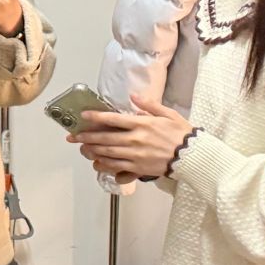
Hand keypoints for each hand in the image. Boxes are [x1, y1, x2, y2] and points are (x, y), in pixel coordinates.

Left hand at [69, 96, 192, 181]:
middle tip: (73, 136)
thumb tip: (134, 96)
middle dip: (86, 136)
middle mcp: (135, 139)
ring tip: (82, 148)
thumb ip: (149, 105)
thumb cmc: (181, 134)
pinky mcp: (138, 168)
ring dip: (92, 150)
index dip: (96, 117)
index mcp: (142, 124)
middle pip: (105, 138)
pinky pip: (116, 167)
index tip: (83, 115)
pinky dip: (104, 164)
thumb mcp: (167, 113)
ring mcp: (135, 155)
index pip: (113, 119)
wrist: (192, 156)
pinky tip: (97, 162)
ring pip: (107, 153)